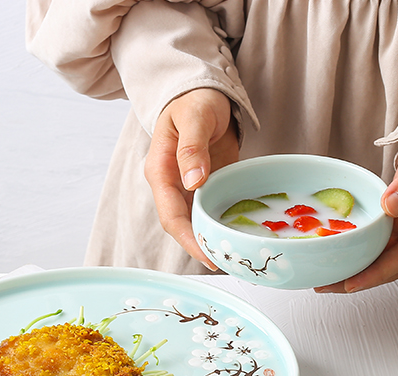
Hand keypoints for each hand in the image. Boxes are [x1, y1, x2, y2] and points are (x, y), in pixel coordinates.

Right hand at [144, 89, 239, 266]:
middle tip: (226, 262)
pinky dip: (221, 226)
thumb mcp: (194, 116)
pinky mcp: (205, 188)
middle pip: (181, 226)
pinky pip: (210, 212)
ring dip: (211, 240)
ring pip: (195, 223)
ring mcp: (187, 189)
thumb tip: (193, 181)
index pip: (171, 215)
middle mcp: (171, 186)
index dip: (188, 238)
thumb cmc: (195, 99)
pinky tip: (237, 237)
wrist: (202, 92)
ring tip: (233, 257)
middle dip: (200, 246)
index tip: (208, 253)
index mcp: (160, 171)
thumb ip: (192, 147)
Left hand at [316, 124, 397, 292]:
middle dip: (360, 278)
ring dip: (356, 266)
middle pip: (393, 264)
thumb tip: (391, 206)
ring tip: (324, 277)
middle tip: (325, 285)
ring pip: (384, 256)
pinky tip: (337, 252)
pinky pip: (379, 240)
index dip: (378, 273)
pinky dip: (359, 247)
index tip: (351, 284)